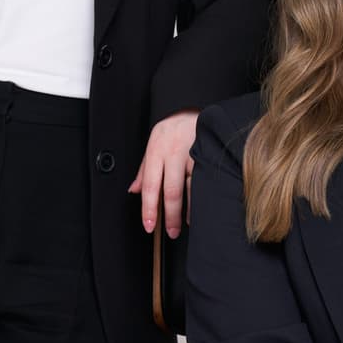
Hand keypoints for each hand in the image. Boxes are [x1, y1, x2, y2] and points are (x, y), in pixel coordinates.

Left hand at [127, 108, 198, 235]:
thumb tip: (134, 190)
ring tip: (184, 224)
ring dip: (187, 210)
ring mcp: (192, 154)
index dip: (149, 208)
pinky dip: (201, 198)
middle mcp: (173, 152)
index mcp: (156, 150)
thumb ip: (144, 169)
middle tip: (170, 232)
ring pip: (190, 188)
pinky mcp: (208, 155)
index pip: (151, 185)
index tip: (149, 225)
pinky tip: (199, 208)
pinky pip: (204, 181)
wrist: (196, 110)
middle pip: (171, 190)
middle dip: (170, 215)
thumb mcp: (154, 144)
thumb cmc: (173, 129)